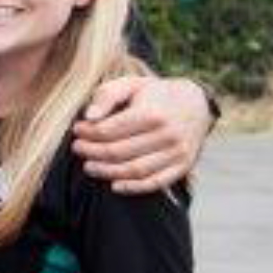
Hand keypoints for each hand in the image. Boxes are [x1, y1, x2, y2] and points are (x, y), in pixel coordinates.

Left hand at [71, 73, 213, 193]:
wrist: (196, 103)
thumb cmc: (155, 93)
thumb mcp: (131, 84)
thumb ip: (107, 95)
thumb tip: (89, 116)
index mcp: (152, 113)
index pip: (111, 130)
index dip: (88, 133)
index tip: (77, 130)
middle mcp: (167, 135)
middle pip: (120, 151)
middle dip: (93, 152)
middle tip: (77, 148)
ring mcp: (177, 153)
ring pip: (135, 170)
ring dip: (107, 172)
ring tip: (89, 167)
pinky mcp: (183, 166)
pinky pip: (156, 182)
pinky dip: (134, 188)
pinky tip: (114, 185)